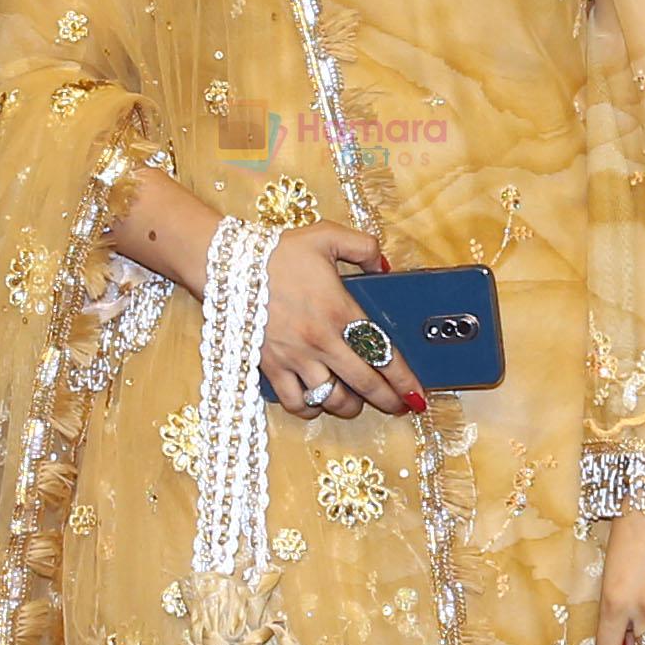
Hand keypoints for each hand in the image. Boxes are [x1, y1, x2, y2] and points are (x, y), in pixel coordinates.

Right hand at [257, 225, 420, 418]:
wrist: (228, 266)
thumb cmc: (278, 252)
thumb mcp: (327, 235)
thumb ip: (363, 247)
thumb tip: (384, 267)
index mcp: (339, 311)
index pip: (382, 354)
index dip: (403, 379)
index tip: (416, 394)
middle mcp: (320, 340)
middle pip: (364, 384)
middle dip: (388, 401)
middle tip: (399, 406)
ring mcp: (295, 358)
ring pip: (331, 399)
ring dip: (350, 406)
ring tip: (358, 402)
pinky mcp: (270, 367)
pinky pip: (295, 402)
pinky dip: (310, 408)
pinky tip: (318, 401)